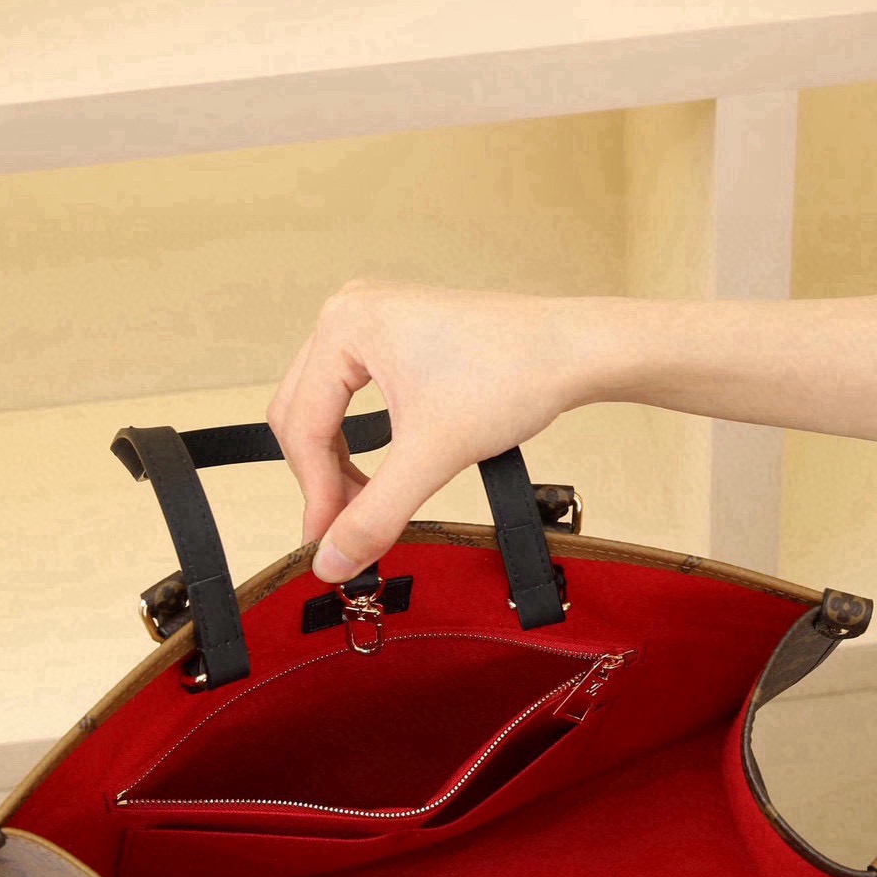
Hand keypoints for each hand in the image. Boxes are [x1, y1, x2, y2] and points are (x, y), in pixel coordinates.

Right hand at [266, 281, 600, 581]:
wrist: (574, 352)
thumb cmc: (512, 377)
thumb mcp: (432, 456)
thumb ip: (374, 515)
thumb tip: (330, 564)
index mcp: (343, 325)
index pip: (303, 426)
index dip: (315, 495)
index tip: (330, 546)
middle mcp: (348, 312)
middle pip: (302, 415)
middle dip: (322, 479)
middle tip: (345, 533)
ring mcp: (373, 321)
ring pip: (324, 408)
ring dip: (339, 464)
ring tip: (365, 508)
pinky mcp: (398, 337)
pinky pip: (352, 396)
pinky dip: (360, 442)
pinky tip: (381, 477)